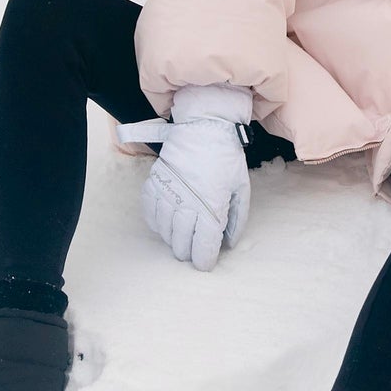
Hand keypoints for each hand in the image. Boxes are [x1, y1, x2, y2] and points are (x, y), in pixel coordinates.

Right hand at [117, 85, 252, 270]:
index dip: (203, 261)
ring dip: (172, 239)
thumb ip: (237, 218)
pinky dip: (156, 223)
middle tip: (194, 250)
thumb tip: (229, 243)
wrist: (204, 127)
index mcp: (211, 206)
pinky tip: (165, 223)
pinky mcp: (154, 184)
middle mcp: (186, 203)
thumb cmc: (226, 158)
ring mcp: (167, 194)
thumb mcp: (240, 188)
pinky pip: (149, 213)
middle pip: (181, 244)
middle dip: (188, 252)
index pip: (203, 246)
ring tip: (180, 238)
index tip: (205, 263)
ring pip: (164, 232)